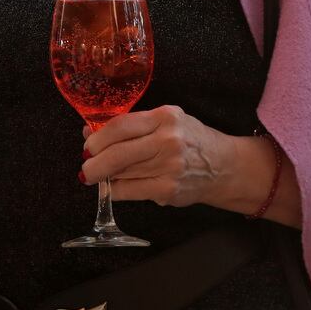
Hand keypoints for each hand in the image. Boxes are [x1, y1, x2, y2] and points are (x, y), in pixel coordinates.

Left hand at [80, 105, 231, 207]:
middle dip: (94, 162)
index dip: (97, 138)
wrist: (224, 166)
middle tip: (86, 167)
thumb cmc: (190, 140)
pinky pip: (130, 191)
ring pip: (121, 173)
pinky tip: (113, 186)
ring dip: (104, 177)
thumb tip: (91, 134)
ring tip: (98, 175)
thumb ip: (133, 126)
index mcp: (165, 117)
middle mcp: (168, 140)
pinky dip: (116, 190)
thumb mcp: (166, 121)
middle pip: (117, 153)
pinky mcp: (168, 189)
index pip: (120, 126)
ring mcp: (169, 167)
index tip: (88, 144)